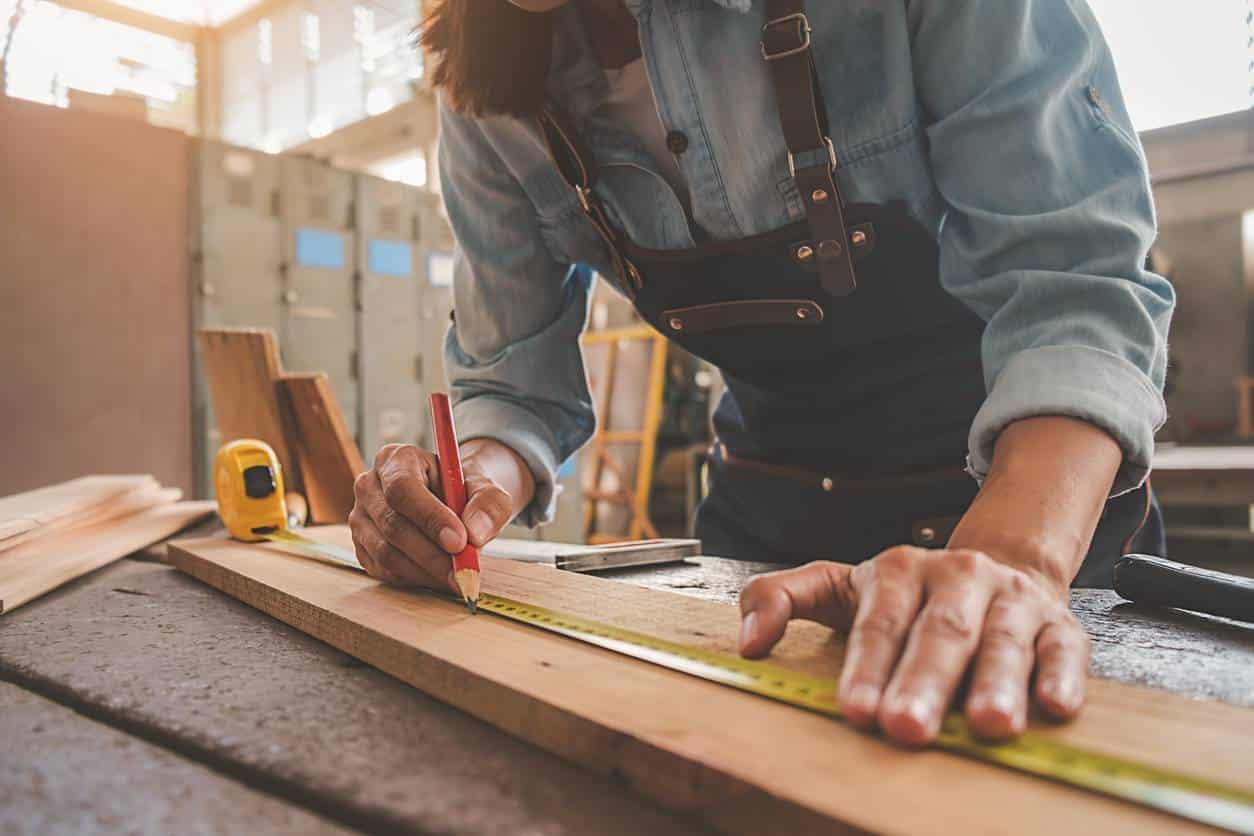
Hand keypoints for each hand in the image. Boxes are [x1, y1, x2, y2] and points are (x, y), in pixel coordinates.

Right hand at [349, 441, 530, 588]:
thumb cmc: (464, 491)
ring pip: (387, 553)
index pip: (403, 488)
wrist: (451, 501)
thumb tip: (475, 532)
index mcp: (396, 459)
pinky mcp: (361, 546)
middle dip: (432, 554)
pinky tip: (438, 575)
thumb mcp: (486, 489)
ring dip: (426, 571)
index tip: (460, 541)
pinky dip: (415, 579)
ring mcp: (360, 518)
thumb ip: (489, 504)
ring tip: (457, 575)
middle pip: (393, 525)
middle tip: (464, 570)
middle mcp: (369, 486)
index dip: (430, 517)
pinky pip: (383, 571)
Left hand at [737, 547, 1087, 744]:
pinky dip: (1061, 675)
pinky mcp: (1058, 624)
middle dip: (923, 682)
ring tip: (988, 725)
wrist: (991, 570)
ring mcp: (1011, 598)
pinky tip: (1054, 706)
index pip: (879, 621)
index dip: (867, 665)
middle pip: (940, 633)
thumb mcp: (835, 586)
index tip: (853, 708)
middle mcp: (958, 576)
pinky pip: (1063, 648)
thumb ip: (782, 599)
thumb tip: (746, 643)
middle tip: (907, 728)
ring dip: (997, 683)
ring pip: (1003, 640)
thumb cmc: (902, 595)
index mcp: (898, 569)